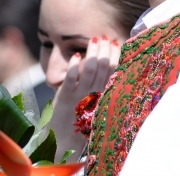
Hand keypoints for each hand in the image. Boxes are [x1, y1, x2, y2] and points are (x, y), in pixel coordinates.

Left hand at [49, 36, 120, 161]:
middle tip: (105, 37)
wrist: (63, 143)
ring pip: (90, 70)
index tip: (116, 42)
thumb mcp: (95, 105)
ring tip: (93, 40)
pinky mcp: (65, 97)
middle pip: (104, 67)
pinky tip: (76, 56)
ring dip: (93, 53)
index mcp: (104, 96)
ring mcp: (80, 96)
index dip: (115, 55)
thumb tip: (105, 65)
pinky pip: (71, 79)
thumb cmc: (80, 123)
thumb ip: (100, 88)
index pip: (114, 71)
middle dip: (105, 50)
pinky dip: (75, 66)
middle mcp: (95, 95)